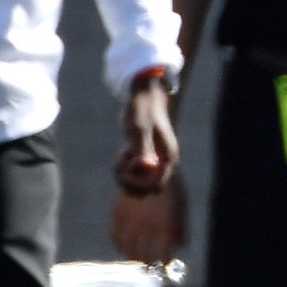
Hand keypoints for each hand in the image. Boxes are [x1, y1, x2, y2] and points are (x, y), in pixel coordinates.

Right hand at [112, 177, 183, 265]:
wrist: (153, 166)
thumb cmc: (171, 189)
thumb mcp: (180, 207)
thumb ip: (180, 228)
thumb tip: (180, 246)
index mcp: (166, 224)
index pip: (163, 253)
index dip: (163, 262)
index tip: (163, 266)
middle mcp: (147, 225)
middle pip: (143, 254)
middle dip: (147, 262)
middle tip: (149, 266)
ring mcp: (132, 219)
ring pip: (128, 248)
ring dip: (131, 256)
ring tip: (136, 258)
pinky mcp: (119, 212)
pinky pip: (116, 234)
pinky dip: (119, 244)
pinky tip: (123, 247)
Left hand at [115, 71, 177, 194]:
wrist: (144, 97)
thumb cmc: (141, 111)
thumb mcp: (139, 129)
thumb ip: (143, 149)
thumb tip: (145, 167)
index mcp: (167, 157)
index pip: (156, 185)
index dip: (137, 182)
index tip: (126, 167)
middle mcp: (165, 163)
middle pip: (148, 189)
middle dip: (130, 181)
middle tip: (119, 163)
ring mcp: (157, 162)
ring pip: (141, 184)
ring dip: (126, 177)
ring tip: (121, 157)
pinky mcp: (148, 159)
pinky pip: (137, 176)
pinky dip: (126, 170)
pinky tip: (123, 154)